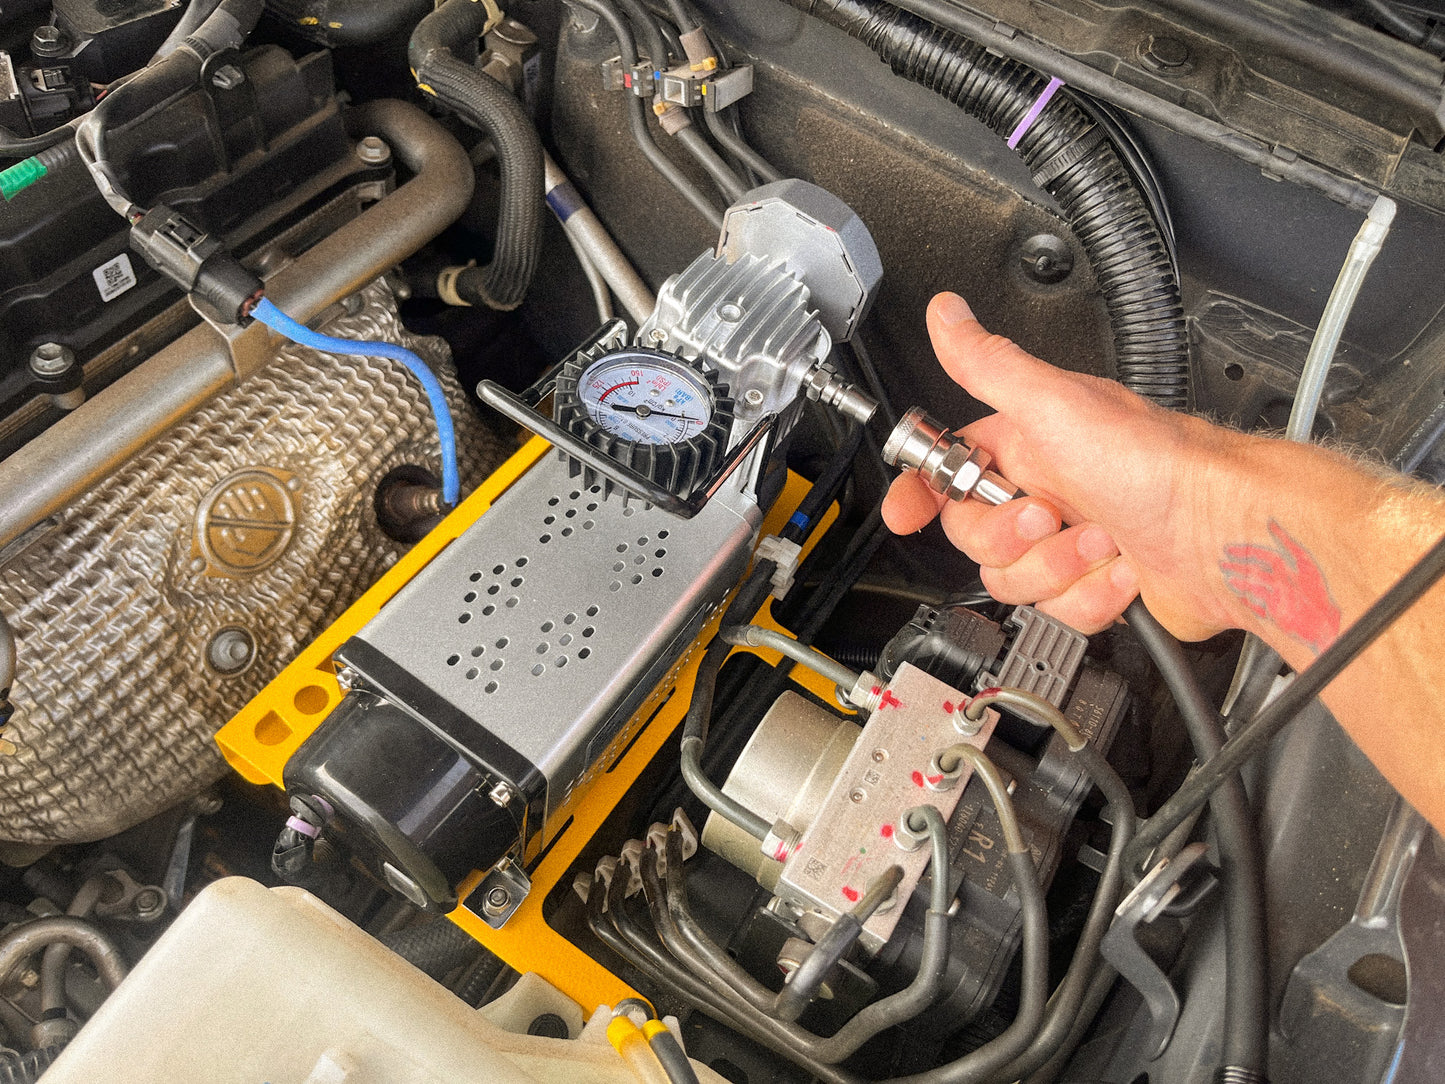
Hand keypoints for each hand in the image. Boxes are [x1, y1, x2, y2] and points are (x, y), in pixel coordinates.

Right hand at [882, 292, 1250, 637]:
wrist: (1226, 535)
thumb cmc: (1158, 463)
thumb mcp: (1057, 404)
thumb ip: (989, 364)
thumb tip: (946, 314)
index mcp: (1028, 444)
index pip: (948, 469)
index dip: (920, 492)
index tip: (906, 513)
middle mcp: (1047, 491)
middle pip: (973, 537)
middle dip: (1011, 536)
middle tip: (1048, 516)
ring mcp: (1071, 542)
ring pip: (1013, 581)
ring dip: (1059, 568)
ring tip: (1102, 540)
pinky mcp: (1095, 585)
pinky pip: (1059, 612)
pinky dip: (1092, 597)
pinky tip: (1121, 569)